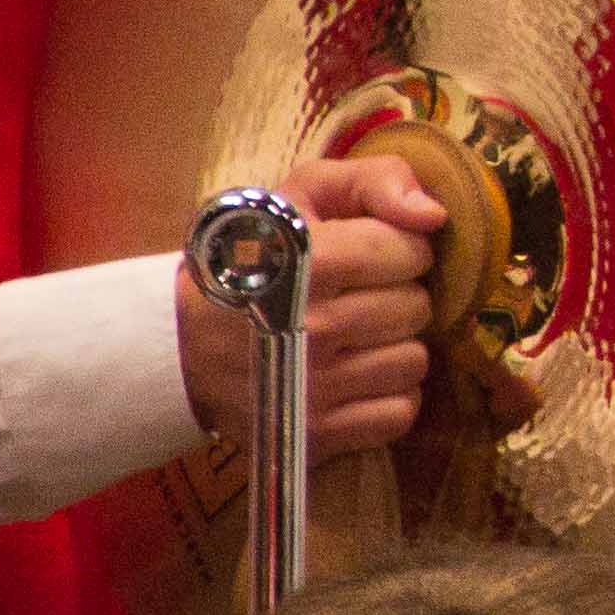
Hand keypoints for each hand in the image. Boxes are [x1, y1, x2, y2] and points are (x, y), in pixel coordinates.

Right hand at [172, 151, 449, 456]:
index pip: (409, 252)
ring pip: (414, 361)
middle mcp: (314, 328)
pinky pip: (399, 413)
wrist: (180, 342)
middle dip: (396, 295)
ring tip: (356, 335)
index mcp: (309, 262)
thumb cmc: (252, 256)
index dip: (400, 248)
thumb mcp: (300, 196)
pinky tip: (356, 374)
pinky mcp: (316, 433)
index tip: (372, 253)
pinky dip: (387, 395)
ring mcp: (314, 387)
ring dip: (394, 346)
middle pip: (416, 307)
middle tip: (358, 295)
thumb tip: (434, 216)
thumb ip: (375, 181)